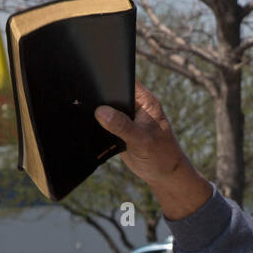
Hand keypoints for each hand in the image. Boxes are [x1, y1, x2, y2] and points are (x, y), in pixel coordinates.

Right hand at [95, 80, 211, 218]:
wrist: (164, 175)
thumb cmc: (161, 156)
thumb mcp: (142, 140)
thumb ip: (122, 126)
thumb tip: (101, 111)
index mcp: (145, 100)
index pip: (125, 79)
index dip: (110, 76)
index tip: (94, 79)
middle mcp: (135, 105)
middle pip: (112, 92)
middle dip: (100, 96)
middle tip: (87, 102)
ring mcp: (126, 118)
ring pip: (106, 109)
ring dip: (98, 113)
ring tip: (89, 117)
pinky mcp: (119, 130)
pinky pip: (105, 123)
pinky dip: (98, 126)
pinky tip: (91, 128)